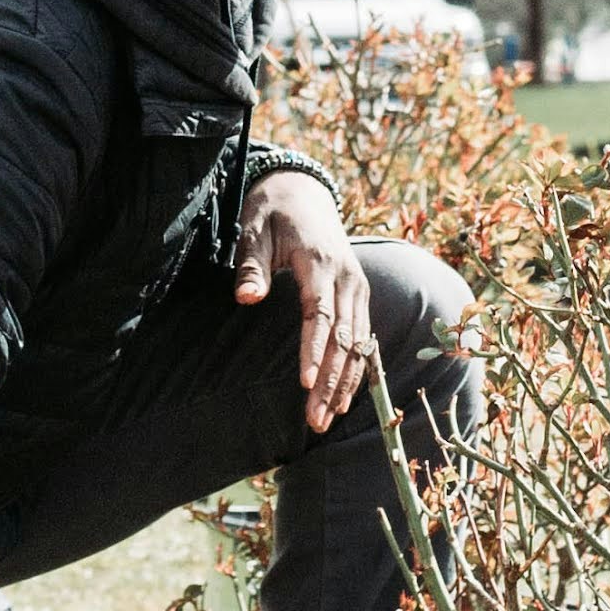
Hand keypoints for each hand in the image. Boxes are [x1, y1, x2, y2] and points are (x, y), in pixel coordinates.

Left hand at [233, 172, 373, 433]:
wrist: (303, 190)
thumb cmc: (272, 211)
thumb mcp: (254, 230)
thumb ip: (251, 265)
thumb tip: (246, 298)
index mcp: (320, 262)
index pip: (321, 314)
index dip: (315, 351)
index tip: (307, 384)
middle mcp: (347, 277)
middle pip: (345, 337)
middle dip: (332, 381)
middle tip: (316, 420)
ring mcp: (357, 286)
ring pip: (359, 343)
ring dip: (346, 383)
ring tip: (327, 419)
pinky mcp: (359, 294)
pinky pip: (363, 337)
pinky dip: (356, 369)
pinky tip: (344, 398)